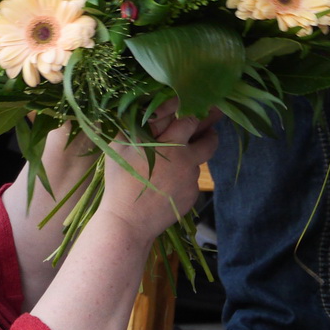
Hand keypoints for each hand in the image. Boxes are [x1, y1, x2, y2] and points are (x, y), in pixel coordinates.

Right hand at [98, 103, 218, 243]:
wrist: (128, 221)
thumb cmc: (121, 181)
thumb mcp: (120, 146)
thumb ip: (134, 124)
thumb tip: (144, 107)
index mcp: (173, 144)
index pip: (192, 119)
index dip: (193, 113)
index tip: (195, 108)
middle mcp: (187, 160)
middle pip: (210, 141)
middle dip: (209, 133)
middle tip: (205, 131)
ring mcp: (191, 180)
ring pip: (196, 163)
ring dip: (188, 160)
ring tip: (169, 167)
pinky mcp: (191, 197)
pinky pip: (190, 183)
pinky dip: (181, 180)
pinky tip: (164, 186)